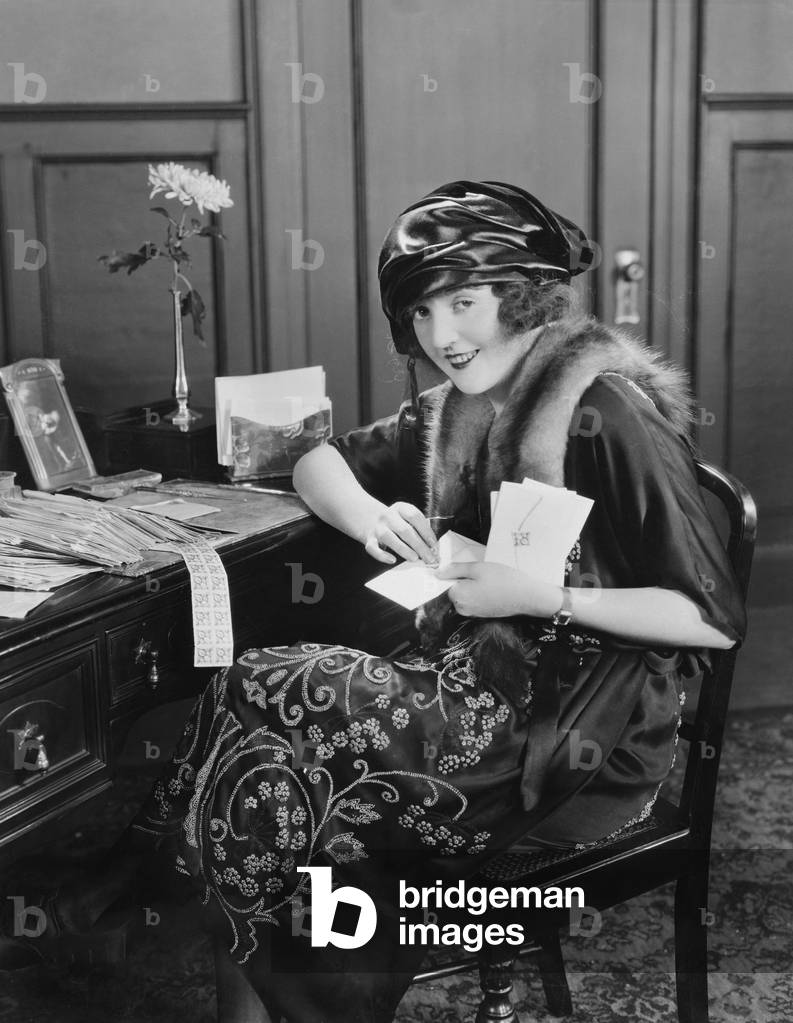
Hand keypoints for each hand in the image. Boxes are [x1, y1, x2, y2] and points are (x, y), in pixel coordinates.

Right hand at [364, 502, 438, 564]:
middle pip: (405, 530)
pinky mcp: (369, 539)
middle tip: (429, 558)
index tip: (434, 544)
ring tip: (414, 558)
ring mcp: (377, 527)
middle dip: (420, 546)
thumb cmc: (395, 521)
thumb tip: (432, 547)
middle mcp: (388, 516)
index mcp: (400, 508)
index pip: (415, 516)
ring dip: (404, 549)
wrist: (368, 517)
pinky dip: (382, 555)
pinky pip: (373, 548)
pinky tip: (392, 560)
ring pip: (389, 538)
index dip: (426, 531)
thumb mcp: (406, 518)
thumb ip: (418, 528)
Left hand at [436, 561, 562, 618]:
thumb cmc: (503, 579)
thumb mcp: (478, 568)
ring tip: (489, 580)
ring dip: (473, 587)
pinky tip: (493, 588)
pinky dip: (480, 594)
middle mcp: (462, 608)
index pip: (446, 583)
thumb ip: (455, 569)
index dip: (456, 573)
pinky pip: (474, 601)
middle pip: (455, 590)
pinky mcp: (482, 615)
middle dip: (464, 581)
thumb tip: (438, 574)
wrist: (527, 597)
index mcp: (458, 596)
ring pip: (465, 595)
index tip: (471, 570)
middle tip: (483, 574)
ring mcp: (472, 613)